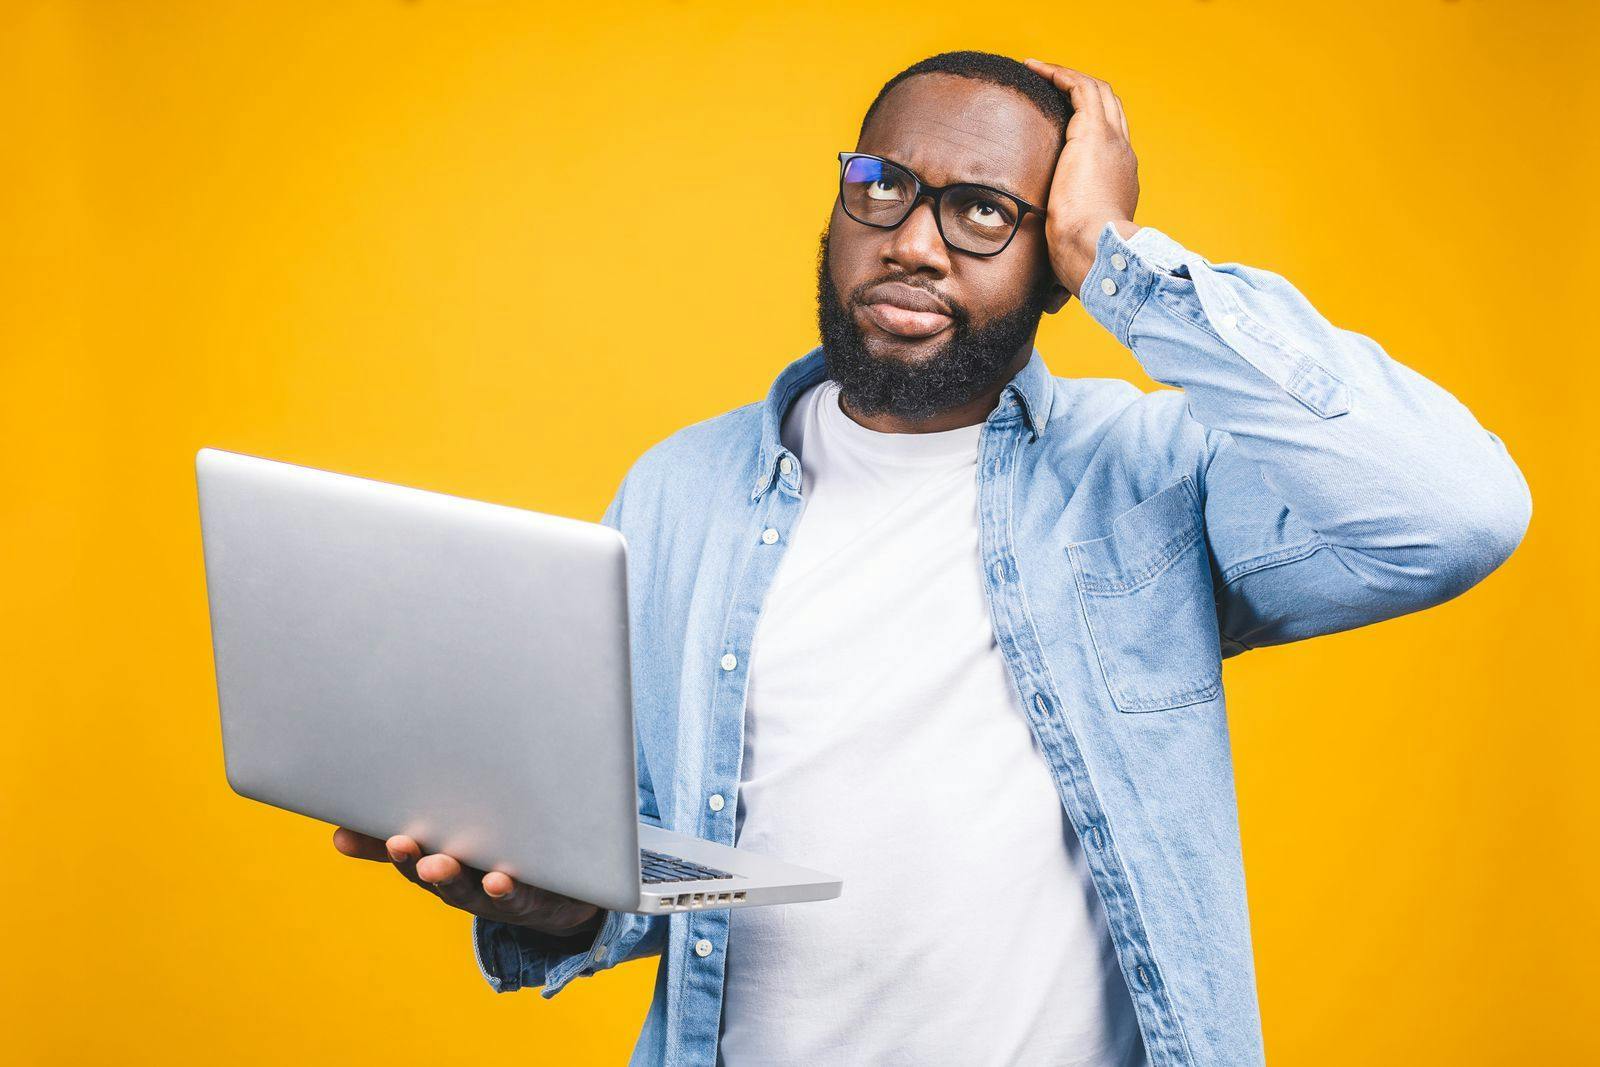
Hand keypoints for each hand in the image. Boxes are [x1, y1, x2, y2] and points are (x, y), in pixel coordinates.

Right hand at [332, 826, 601, 937]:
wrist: (563, 897)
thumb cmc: (500, 859)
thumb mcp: (460, 842)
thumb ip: (419, 830)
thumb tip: (347, 823)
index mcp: (440, 860)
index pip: (401, 851)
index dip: (372, 843)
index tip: (343, 833)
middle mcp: (460, 881)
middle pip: (428, 872)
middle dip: (411, 859)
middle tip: (399, 843)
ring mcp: (492, 893)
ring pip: (467, 888)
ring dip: (450, 878)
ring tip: (436, 865)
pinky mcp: (530, 899)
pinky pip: (516, 896)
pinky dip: (505, 889)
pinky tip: (498, 880)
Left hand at [1022, 58, 1140, 297]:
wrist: (1098, 255)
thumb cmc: (1088, 268)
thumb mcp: (1074, 264)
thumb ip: (1063, 276)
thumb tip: (1050, 307)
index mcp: (1120, 185)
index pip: (1110, 149)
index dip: (1090, 135)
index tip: (1064, 133)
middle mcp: (1122, 158)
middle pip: (1110, 113)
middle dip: (1082, 98)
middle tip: (1053, 89)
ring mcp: (1111, 142)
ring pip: (1097, 94)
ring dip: (1069, 79)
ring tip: (1039, 71)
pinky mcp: (1092, 133)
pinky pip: (1079, 88)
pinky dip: (1058, 75)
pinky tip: (1034, 69)